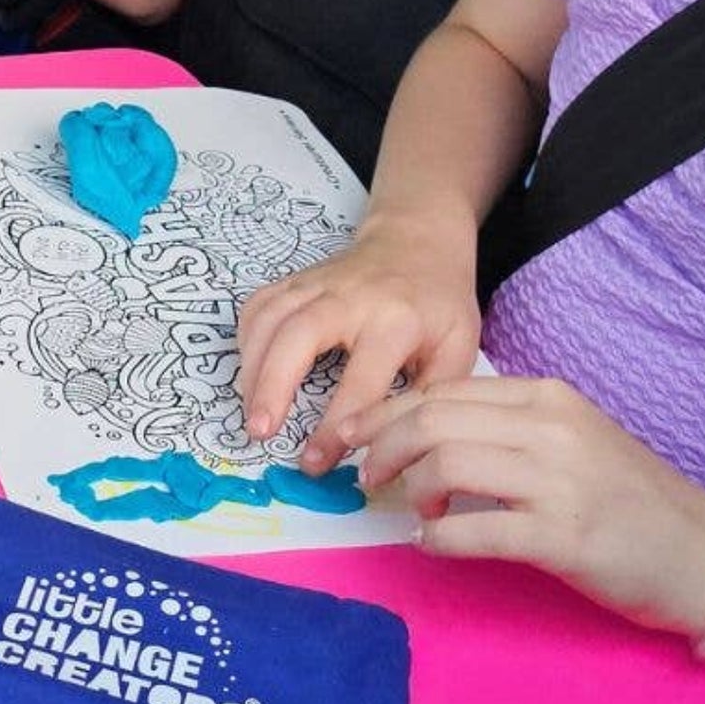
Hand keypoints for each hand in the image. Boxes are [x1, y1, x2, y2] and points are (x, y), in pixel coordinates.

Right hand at [235, 209, 480, 470]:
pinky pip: (259, 304)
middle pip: (298, 335)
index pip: (361, 380)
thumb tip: (398, 454)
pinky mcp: (297, 279)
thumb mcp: (458, 348)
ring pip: (270, 318)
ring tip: (251, 414)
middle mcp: (351, 297)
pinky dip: (246, 339)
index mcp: (397, 320)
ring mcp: (318, 283)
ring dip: (251, 367)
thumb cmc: (439, 304)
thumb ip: (431, 398)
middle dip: (273, 385)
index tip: (316, 462)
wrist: (417, 240)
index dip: (336, 426)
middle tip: (259, 433)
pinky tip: (250, 372)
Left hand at [348, 375, 704, 634]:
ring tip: (410, 509)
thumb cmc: (632, 499)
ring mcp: (557, 480)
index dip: (386, 411)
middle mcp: (548, 426)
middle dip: (380, 444)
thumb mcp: (571, 438)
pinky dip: (439, 536)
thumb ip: (508, 429)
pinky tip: (431, 543)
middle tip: (363, 476)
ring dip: (409, 488)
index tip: (352, 435)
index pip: (444, 390)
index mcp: (546, 396)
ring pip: (446, 461)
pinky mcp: (563, 536)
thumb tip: (428, 438)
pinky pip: (475, 529)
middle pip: (433, 418)